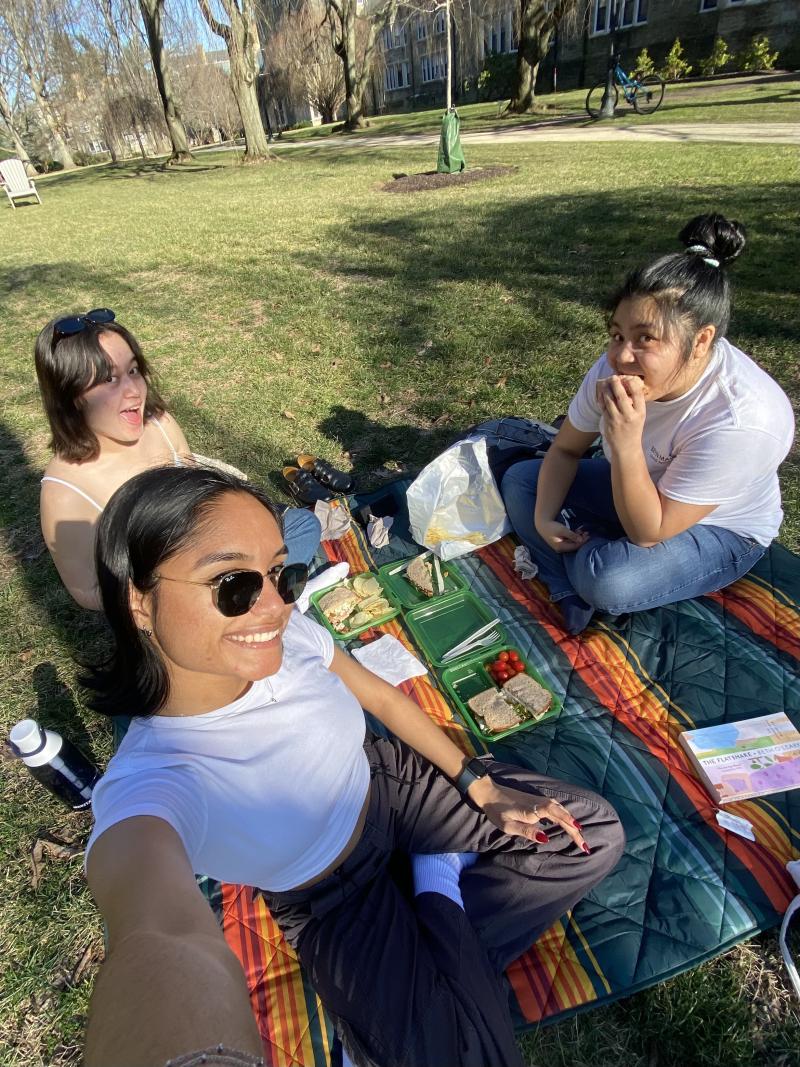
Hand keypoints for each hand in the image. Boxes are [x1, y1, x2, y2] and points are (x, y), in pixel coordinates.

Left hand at [468, 779, 588, 851]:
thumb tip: (546, 839)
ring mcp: (539, 800)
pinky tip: (568, 822)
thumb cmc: (496, 810)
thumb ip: (527, 831)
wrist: (488, 792)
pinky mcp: (536, 800)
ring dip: (571, 822)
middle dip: (575, 829)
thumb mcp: (508, 825)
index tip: (579, 832)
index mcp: (533, 810)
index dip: (569, 823)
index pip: (556, 814)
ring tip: (580, 836)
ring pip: (560, 810)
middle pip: (562, 814)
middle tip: (584, 845)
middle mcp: (539, 803)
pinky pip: (556, 808)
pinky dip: (565, 815)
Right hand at [536, 519, 588, 553]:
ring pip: (572, 543)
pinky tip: (577, 531)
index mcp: (561, 547)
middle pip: (574, 545)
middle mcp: (561, 548)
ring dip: (578, 537)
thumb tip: (581, 540)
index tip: (588, 536)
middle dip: (581, 539)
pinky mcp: (560, 542)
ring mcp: (560, 545)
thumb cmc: (552, 527)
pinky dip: (574, 536)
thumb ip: (572, 535)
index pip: (575, 546)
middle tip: (588, 533)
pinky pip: (569, 540)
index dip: (582, 541)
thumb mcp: (563, 530)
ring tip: (584, 531)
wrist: (542, 524)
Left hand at [598, 375, 645, 454]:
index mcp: (640, 412)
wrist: (626, 447)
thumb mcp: (640, 415)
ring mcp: (617, 419)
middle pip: (621, 395)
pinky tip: (601, 393)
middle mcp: (629, 415)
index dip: (631, 382)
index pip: (637, 393)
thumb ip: (636, 402)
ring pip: (609, 399)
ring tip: (605, 382)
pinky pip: (603, 406)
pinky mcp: (608, 421)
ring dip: (606, 389)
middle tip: (613, 377)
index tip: (627, 378)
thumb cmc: (633, 428)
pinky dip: (601, 398)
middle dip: (616, 383)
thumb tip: (628, 384)